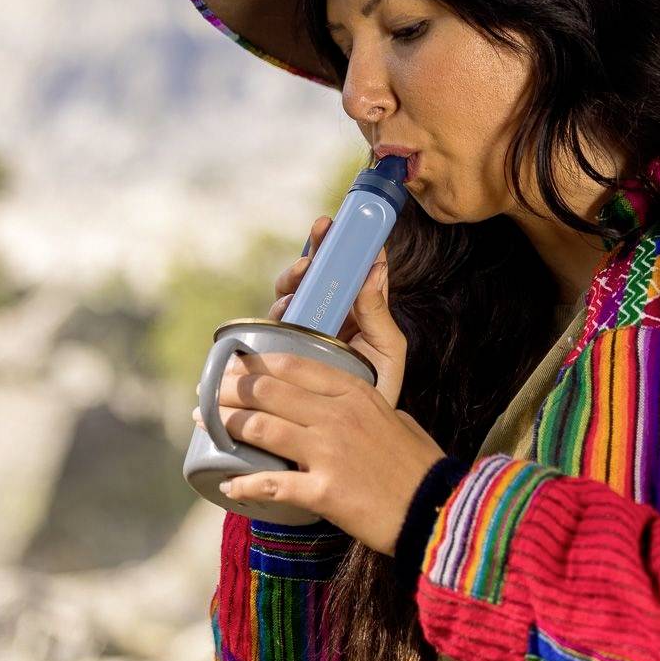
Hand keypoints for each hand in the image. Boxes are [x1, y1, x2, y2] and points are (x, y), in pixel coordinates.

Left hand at [193, 350, 444, 554]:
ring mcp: (328, 452)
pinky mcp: (323, 491)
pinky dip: (245, 485)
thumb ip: (369, 405)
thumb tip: (353, 404)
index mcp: (355, 392)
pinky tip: (229, 486)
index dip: (254, 362)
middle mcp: (337, 415)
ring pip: (260, 429)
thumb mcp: (397, 419)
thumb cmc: (421, 467)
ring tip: (207, 424)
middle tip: (207, 392)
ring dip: (226, 425)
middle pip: (267, 391)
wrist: (438, 512)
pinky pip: (271, 484)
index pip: (292, 364)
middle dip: (229, 389)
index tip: (233, 365)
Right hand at [268, 215, 406, 408]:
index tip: (336, 223)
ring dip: (294, 279)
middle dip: (313, 252)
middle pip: (312, 276)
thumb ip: (379, 312)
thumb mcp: (387, 351)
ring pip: (289, 295)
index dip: (339, 243)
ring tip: (303, 273)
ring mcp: (300, 331)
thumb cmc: (377, 391)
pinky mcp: (280, 351)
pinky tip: (285, 308)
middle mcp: (324, 315)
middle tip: (318, 238)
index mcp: (353, 310)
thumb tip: (376, 266)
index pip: (346, 268)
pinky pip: (272, 326)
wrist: (355, 438)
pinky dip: (278, 310)